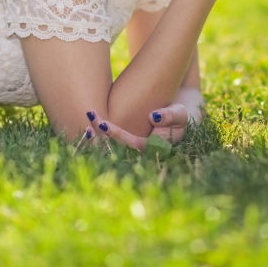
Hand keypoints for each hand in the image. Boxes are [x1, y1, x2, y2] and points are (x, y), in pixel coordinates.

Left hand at [86, 101, 201, 151]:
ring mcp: (131, 149)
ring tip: (89, 116)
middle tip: (91, 115)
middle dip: (101, 133)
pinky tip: (88, 126)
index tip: (104, 124)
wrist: (175, 116)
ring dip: (96, 134)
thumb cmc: (178, 114)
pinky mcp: (124, 143)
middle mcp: (139, 153)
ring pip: (110, 146)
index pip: (130, 145)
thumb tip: (154, 117)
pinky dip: (97, 136)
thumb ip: (171, 115)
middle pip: (116, 148)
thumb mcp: (180, 113)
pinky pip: (108, 143)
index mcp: (152, 149)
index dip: (116, 136)